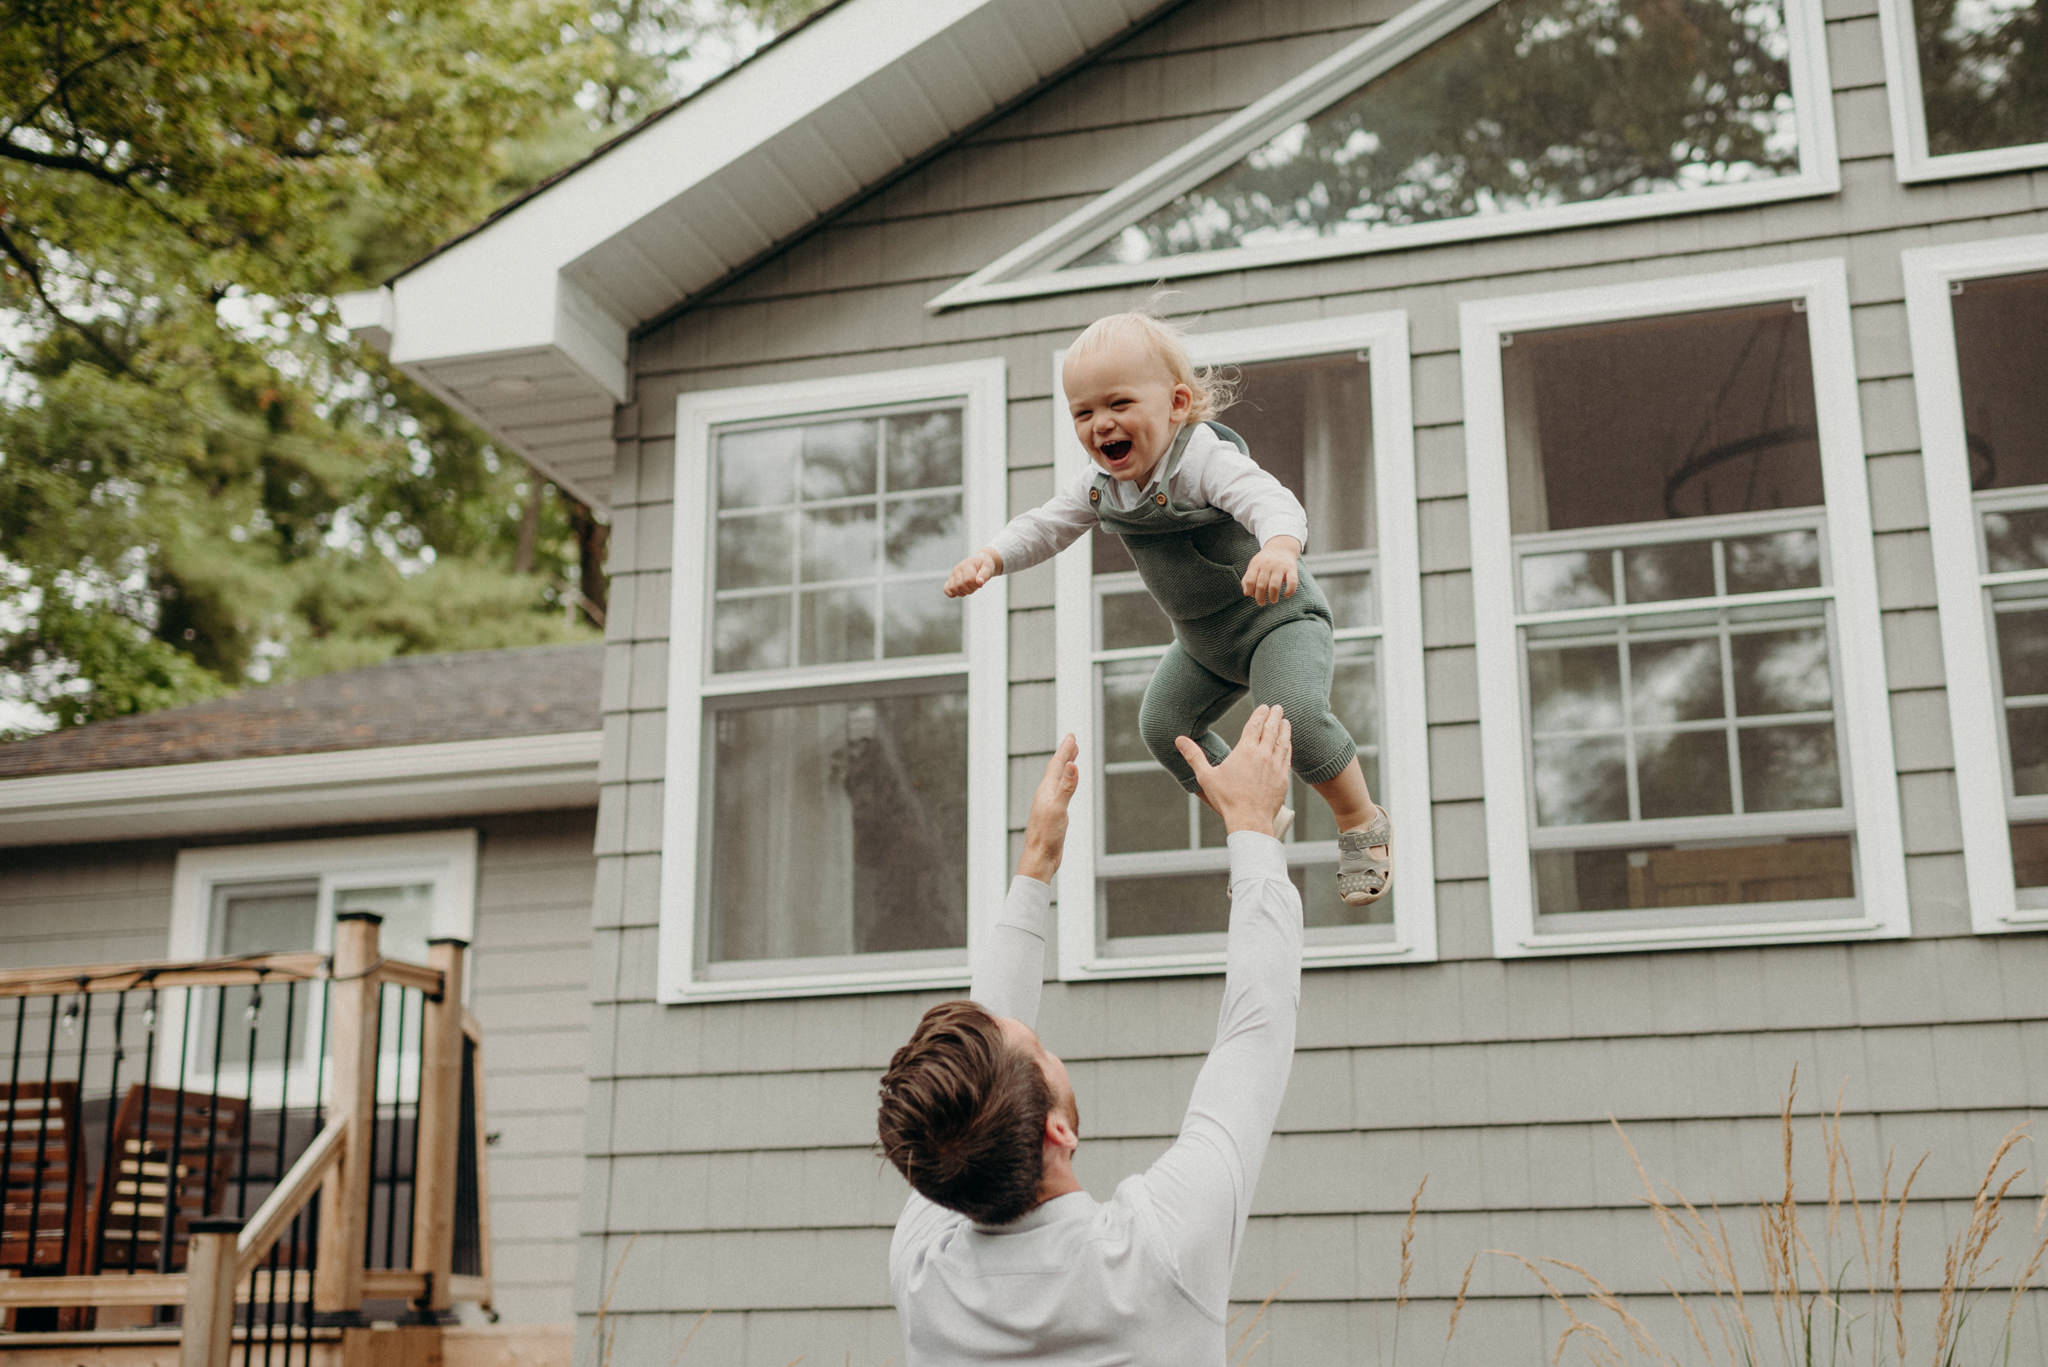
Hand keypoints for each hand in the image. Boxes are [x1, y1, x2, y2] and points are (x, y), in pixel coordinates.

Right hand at [945, 549, 1001, 597]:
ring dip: (963, 592)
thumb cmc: (985, 565)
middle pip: (960, 585)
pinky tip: (960, 592)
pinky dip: (952, 594)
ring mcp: (953, 574)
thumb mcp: (988, 568)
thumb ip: (985, 575)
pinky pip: (946, 589)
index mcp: (967, 565)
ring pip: (953, 589)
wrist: (980, 561)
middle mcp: (958, 569)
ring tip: (969, 587)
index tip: (980, 582)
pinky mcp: (951, 579)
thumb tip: (979, 583)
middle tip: (975, 585)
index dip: (976, 585)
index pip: (968, 580)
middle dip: (970, 589)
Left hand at [1017, 733, 1079, 882]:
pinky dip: (1066, 784)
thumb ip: (1066, 786)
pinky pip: (1060, 792)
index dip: (1065, 750)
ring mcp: (1049, 804)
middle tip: (1072, 741)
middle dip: (1065, 754)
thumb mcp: (1059, 808)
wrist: (1040, 857)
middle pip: (1056, 769)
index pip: (1058, 765)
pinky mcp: (1053, 814)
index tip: (1072, 736)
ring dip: (1065, 767)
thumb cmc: (1047, 835)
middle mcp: (1046, 794)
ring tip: (1071, 759)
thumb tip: (1072, 764)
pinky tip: (1066, 787)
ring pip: (1058, 780)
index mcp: (1046, 790)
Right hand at [1175, 706, 1290, 835]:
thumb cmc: (1227, 799)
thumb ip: (1194, 756)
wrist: (1250, 820)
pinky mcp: (1283, 778)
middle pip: (1271, 729)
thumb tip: (1179, 740)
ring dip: (1284, 728)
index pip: (1255, 725)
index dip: (1260, 714)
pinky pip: (1287, 756)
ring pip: (1282, 741)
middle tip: (1278, 706)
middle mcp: (1263, 754)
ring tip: (1285, 720)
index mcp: (1245, 750)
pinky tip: (1287, 744)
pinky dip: (1288, 746)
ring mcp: (1275, 765)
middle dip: (1275, 716)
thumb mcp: (1206, 776)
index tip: (1263, 706)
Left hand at [1241, 537, 1299, 605]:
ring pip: (1274, 585)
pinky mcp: (1291, 568)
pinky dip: (1289, 591)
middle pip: (1261, 585)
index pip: (1250, 580)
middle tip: (1261, 603)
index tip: (1253, 596)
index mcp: (1256, 565)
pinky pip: (1292, 582)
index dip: (1250, 591)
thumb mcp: (1254, 566)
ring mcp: (1280, 567)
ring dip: (1273, 596)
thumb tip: (1246, 594)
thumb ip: (1247, 579)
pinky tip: (1286, 595)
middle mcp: (1267, 565)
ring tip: (1273, 600)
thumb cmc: (1264, 561)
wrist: (1281, 547)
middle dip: (1260, 597)